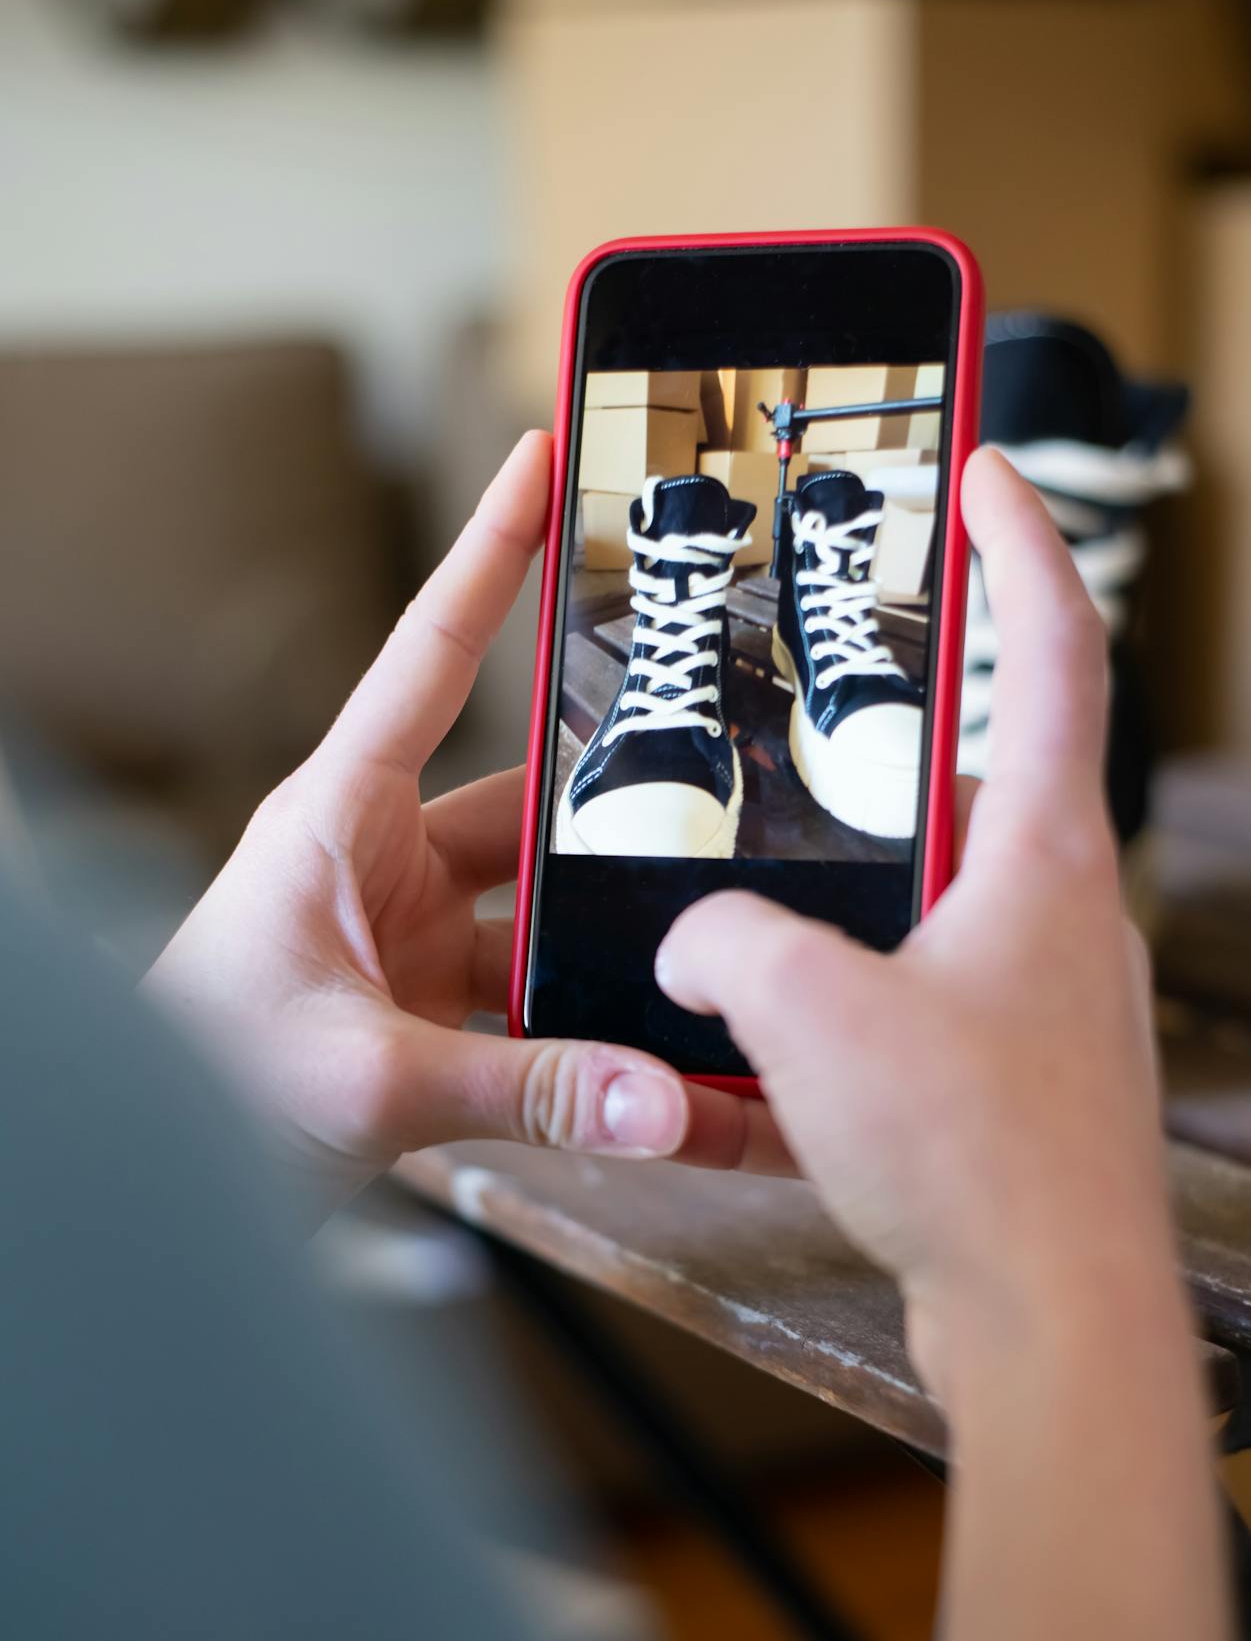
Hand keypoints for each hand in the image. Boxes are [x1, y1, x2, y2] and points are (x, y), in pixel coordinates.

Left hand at [146, 432, 783, 1219]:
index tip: (544, 461)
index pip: (430, 656)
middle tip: (716, 786)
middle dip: (612, 809)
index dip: (489, 553)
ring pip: (540, 912)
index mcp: (338, 816)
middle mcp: (380, 861)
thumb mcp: (368, 1078)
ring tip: (702, 952)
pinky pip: (532, 999)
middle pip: (525, 805)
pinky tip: (652, 1052)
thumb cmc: (204, 1082)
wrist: (144, 1179)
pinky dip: (588, 1027)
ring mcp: (409, 936)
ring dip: (607, 940)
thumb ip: (529, 1089)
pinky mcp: (427, 1009)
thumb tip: (666, 1102)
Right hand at [657, 448, 1177, 1410]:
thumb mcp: (812, 1016)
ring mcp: (1040, 1002)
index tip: (984, 472)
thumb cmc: (979, 1161)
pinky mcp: (1008, 1080)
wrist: (1051, 1319)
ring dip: (850, 893)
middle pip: (983, 775)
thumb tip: (695, 943)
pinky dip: (841, 1008)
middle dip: (901, 731)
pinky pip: (911, 1008)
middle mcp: (1058, 918)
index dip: (1018, 542)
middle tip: (822, 695)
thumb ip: (725, 945)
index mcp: (1043, 860)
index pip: (1051, 649)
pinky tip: (760, 1058)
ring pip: (933, 903)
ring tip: (756, 901)